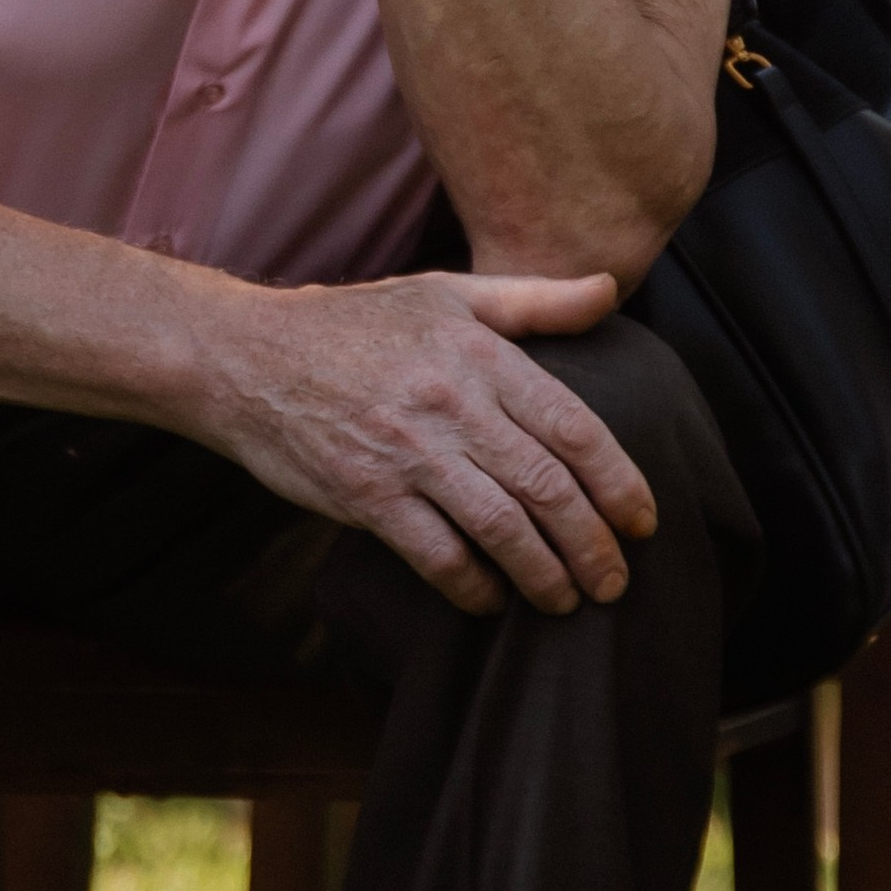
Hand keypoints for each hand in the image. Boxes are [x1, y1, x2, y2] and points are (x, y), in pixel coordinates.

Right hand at [202, 266, 655, 617]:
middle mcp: (451, 404)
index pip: (574, 427)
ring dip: (544, 576)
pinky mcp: (365, 495)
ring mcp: (407, 453)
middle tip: (614, 582)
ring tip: (566, 601)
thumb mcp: (446, 294)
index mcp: (480, 355)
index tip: (644, 521)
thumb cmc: (353, 325)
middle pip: (548, 486)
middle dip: (593, 544)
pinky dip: (473, 587)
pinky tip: (490, 601)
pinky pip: (437, 555)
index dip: (620, 481)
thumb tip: (610, 289)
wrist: (247, 357)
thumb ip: (533, 299)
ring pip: (501, 528)